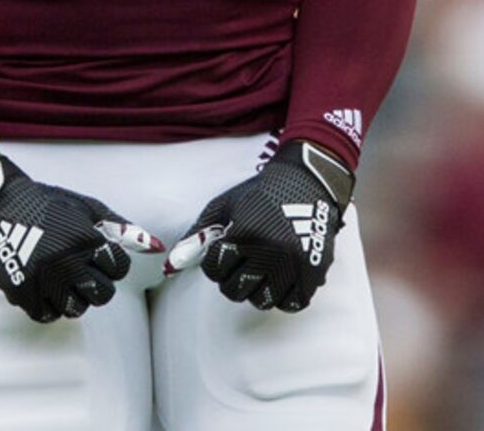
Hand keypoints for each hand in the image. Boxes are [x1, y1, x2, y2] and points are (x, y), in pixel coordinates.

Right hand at [0, 154, 162, 322]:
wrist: (0, 207)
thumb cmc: (47, 204)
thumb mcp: (87, 207)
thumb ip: (121, 228)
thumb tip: (155, 246)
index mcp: (86, 239)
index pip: (119, 269)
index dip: (113, 263)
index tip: (101, 257)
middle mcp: (67, 262)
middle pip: (102, 294)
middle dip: (99, 284)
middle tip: (86, 271)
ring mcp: (44, 280)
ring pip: (77, 308)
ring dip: (75, 296)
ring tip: (65, 278)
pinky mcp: (24, 294)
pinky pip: (49, 315)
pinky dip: (51, 305)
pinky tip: (47, 286)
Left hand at [165, 140, 353, 312]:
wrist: (309, 181)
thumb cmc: (261, 192)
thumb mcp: (225, 205)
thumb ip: (197, 235)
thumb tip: (169, 266)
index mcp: (245, 231)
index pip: (214, 269)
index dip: (215, 261)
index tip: (225, 250)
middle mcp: (269, 250)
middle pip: (234, 290)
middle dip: (232, 278)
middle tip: (242, 262)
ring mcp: (293, 263)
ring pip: (261, 300)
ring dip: (257, 289)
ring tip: (261, 269)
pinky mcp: (313, 272)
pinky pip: (291, 303)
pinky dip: (283, 295)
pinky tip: (281, 276)